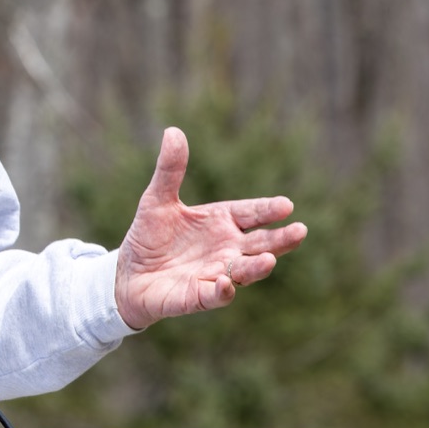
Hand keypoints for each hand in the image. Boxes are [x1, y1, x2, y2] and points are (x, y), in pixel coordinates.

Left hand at [114, 127, 306, 329]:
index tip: (286, 204)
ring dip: (257, 267)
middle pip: (260, 244)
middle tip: (300, 231)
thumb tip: (173, 131)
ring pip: (244, 272)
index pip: (251, 214)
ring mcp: (216, 273)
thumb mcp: (156, 199)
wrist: (128, 273)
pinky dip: (223, 291)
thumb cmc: (149, 235)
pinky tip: (226, 283)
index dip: (267, 210)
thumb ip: (170, 170)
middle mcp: (226, 249)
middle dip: (280, 240)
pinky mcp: (198, 296)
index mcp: (221, 222)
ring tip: (268, 260)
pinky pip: (215, 295)